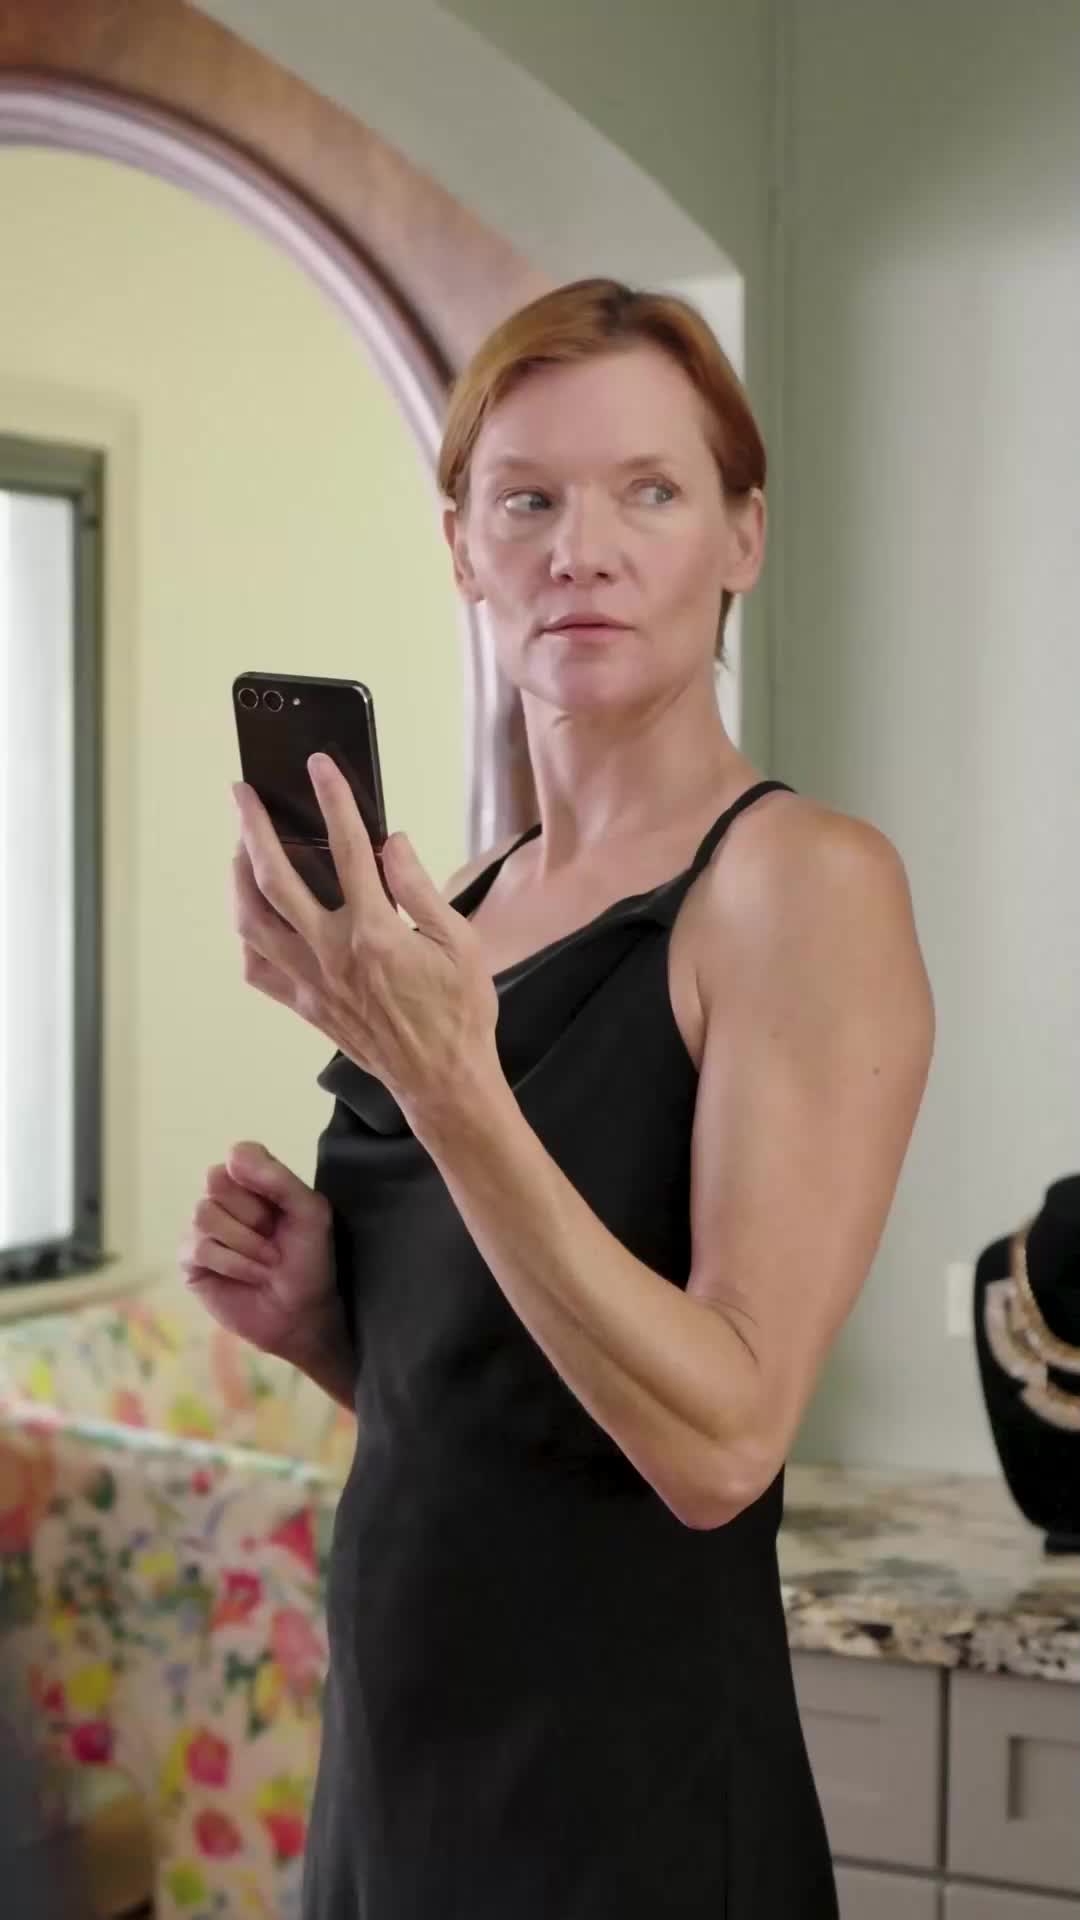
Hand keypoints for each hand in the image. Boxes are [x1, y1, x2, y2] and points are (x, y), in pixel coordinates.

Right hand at [180, 1141, 334, 1363]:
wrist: (303, 1313)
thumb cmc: (310, 1261)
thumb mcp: (310, 1213)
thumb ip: (278, 1179)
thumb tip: (232, 1155)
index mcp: (254, 1181)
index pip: (239, 1155)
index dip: (258, 1180)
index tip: (280, 1206)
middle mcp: (223, 1199)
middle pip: (215, 1180)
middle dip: (254, 1215)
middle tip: (275, 1238)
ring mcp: (203, 1229)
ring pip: (204, 1213)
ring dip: (246, 1243)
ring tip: (267, 1261)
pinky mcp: (190, 1261)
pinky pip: (198, 1247)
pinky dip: (233, 1263)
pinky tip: (252, 1275)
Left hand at [230, 756, 501, 1120]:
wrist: (442, 1080)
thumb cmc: (459, 1012)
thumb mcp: (459, 943)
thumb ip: (420, 889)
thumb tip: (392, 843)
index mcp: (375, 934)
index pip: (348, 851)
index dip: (333, 801)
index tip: (320, 766)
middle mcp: (332, 955)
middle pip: (274, 880)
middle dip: (253, 828)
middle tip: (243, 793)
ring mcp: (312, 982)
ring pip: (251, 922)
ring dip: (238, 878)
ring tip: (239, 846)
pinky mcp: (305, 1005)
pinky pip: (257, 969)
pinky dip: (247, 936)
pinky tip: (252, 915)